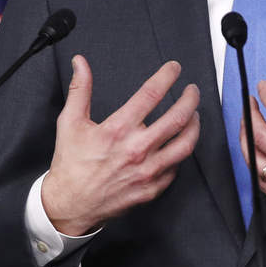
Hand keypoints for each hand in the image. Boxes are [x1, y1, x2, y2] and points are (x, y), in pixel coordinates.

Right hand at [42, 56, 200, 235]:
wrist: (70, 204)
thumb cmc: (71, 163)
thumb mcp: (70, 122)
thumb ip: (80, 89)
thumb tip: (80, 62)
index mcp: (118, 130)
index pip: (151, 94)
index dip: (167, 76)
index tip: (174, 68)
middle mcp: (137, 149)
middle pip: (178, 117)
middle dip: (191, 98)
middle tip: (193, 90)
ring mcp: (148, 170)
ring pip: (186, 143)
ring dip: (195, 125)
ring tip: (194, 115)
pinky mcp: (153, 187)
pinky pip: (177, 167)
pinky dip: (180, 152)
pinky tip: (179, 143)